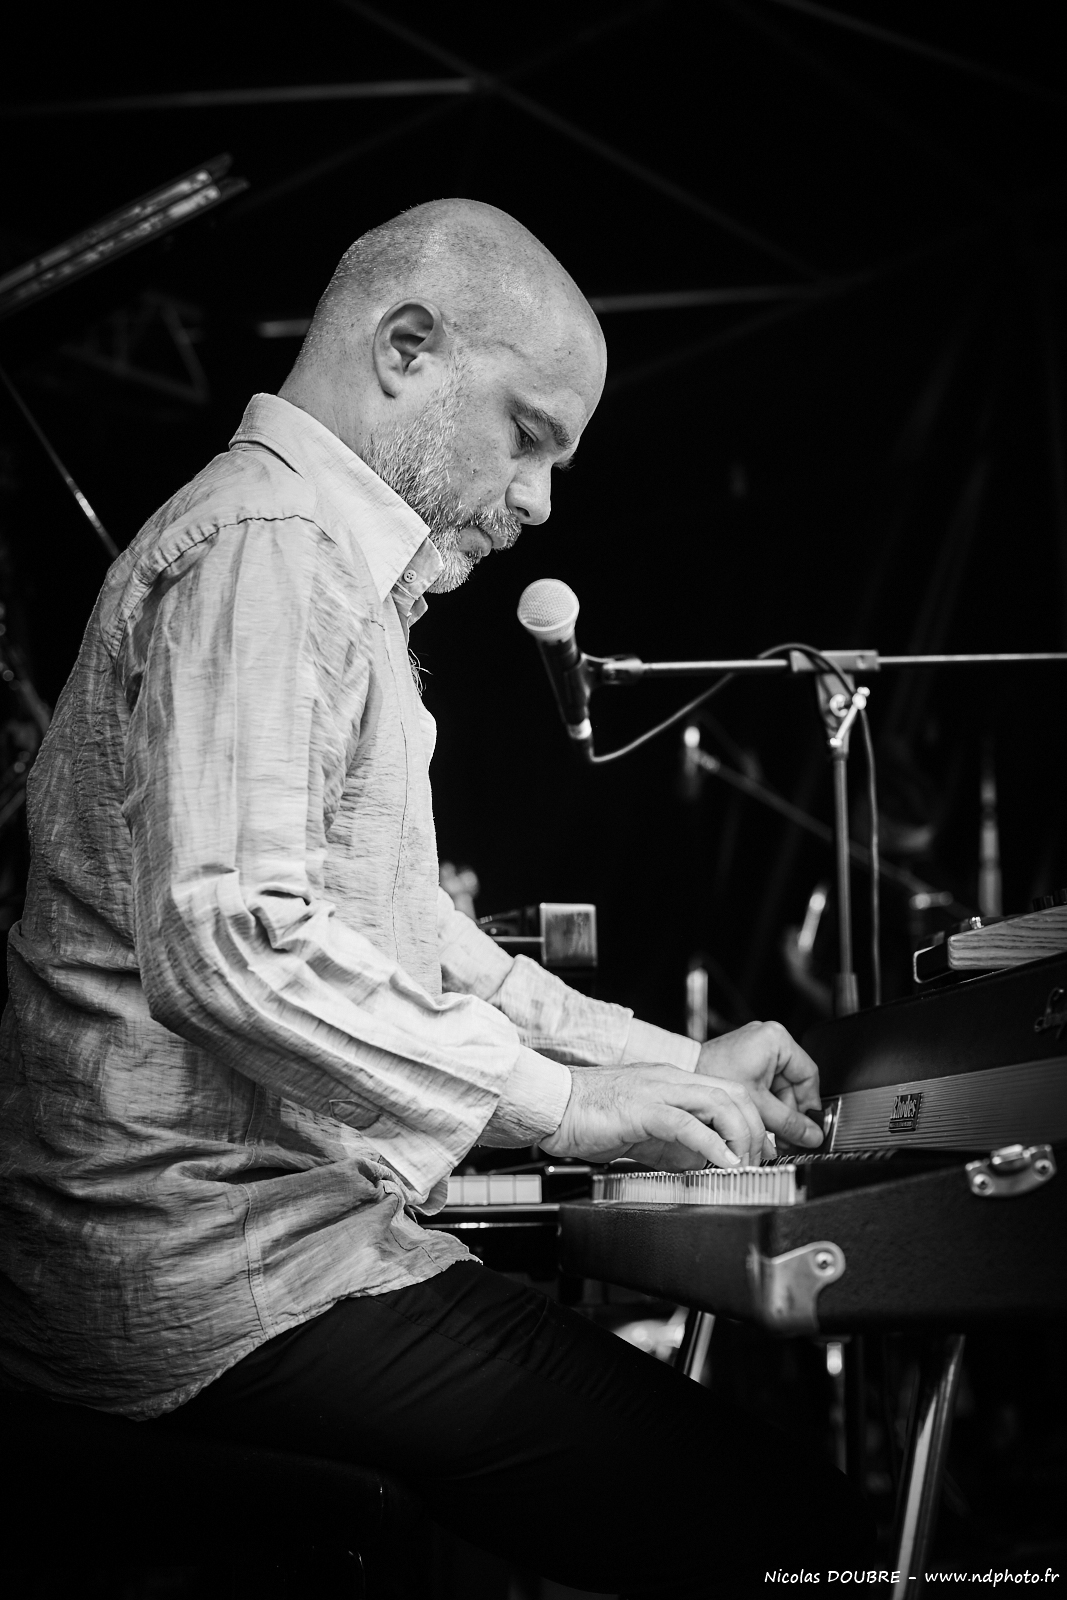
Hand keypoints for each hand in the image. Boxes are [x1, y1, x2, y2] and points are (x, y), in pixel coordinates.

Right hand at [540, 1063, 770, 1168]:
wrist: (551, 1105)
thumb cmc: (588, 1116)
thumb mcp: (644, 1130)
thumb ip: (675, 1142)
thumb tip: (703, 1161)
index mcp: (672, 1081)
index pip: (729, 1091)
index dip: (753, 1122)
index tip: (760, 1151)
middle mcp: (670, 1080)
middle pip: (734, 1093)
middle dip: (755, 1129)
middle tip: (757, 1161)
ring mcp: (656, 1091)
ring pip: (718, 1102)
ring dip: (740, 1136)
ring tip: (743, 1164)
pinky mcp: (641, 1109)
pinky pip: (686, 1123)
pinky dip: (711, 1143)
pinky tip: (722, 1162)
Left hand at [696, 1021, 823, 1151]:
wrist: (680, 1079)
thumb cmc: (711, 1078)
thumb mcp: (758, 1106)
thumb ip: (788, 1122)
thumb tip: (813, 1135)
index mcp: (776, 1040)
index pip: (808, 1076)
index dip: (808, 1105)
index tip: (806, 1126)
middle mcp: (768, 1040)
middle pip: (793, 1086)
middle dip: (789, 1115)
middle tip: (787, 1138)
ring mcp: (756, 1050)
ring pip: (779, 1090)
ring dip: (776, 1115)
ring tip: (771, 1137)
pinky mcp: (745, 1061)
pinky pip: (765, 1087)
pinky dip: (764, 1107)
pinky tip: (759, 1126)